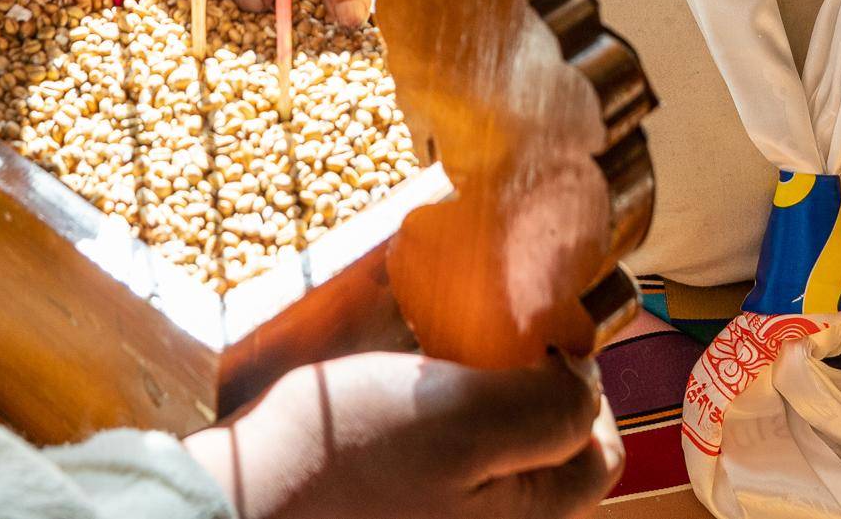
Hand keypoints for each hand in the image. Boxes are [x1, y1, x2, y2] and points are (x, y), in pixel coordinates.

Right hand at [184, 351, 622, 518]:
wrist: (242, 506)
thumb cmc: (347, 461)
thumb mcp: (461, 420)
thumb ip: (546, 408)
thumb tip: (587, 381)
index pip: (597, 454)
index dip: (581, 385)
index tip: (535, 338)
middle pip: (546, 459)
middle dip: (529, 391)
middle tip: (485, 342)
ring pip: (492, 459)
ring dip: (479, 402)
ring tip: (436, 360)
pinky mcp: (398, 512)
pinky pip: (442, 469)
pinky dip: (435, 424)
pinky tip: (398, 392)